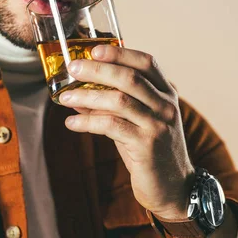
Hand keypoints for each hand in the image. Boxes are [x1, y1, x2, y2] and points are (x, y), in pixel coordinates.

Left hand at [58, 45, 194, 219]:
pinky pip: (112, 126)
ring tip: (65, 97)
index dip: (120, 53)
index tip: (94, 49)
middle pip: (130, 77)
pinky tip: (71, 123)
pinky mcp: (147, 145)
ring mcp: (158, 125)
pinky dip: (87, 122)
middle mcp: (166, 106)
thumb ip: (110, 108)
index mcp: (166, 94)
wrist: (173, 188)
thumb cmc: (149, 153)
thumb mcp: (132, 124)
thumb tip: (76, 94)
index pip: (146, 63)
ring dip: (87, 96)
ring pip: (119, 100)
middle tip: (73, 68)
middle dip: (98, 69)